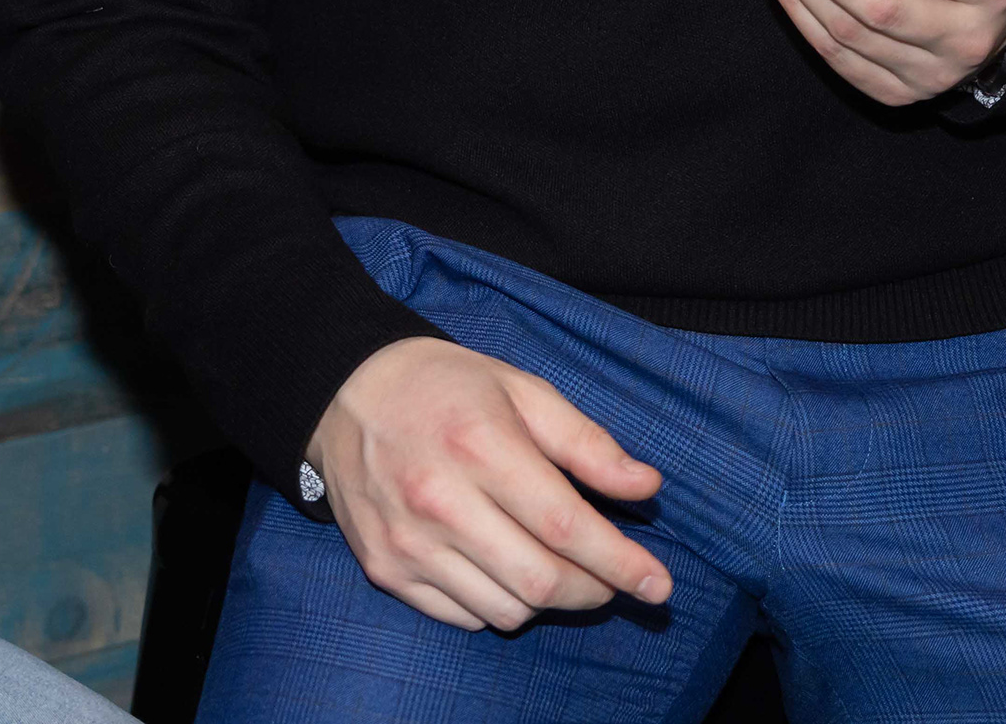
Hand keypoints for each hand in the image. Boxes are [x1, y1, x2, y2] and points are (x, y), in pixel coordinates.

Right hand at [307, 337, 671, 630]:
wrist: (347, 394)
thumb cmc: (446, 388)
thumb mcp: (524, 391)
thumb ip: (587, 444)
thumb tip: (646, 487)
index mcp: (481, 446)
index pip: (566, 526)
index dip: (621, 562)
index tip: (658, 584)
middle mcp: (440, 501)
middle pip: (539, 581)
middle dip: (593, 591)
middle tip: (612, 579)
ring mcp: (407, 543)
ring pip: (505, 610)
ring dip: (546, 599)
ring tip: (552, 563)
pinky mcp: (384, 570)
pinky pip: (463, 616)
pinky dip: (497, 604)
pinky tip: (500, 566)